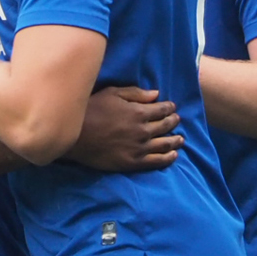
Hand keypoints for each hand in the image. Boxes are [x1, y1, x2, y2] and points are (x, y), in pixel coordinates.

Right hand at [67, 87, 182, 173]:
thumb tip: (156, 94)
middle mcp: (143, 130)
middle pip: (165, 126)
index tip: (172, 107)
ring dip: (175, 140)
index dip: (169, 108)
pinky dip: (168, 158)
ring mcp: (140, 148)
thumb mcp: (112, 93)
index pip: (162, 109)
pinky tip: (174, 155)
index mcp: (139, 112)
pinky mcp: (133, 162)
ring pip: (165, 144)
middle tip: (177, 120)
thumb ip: (135, 93)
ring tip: (181, 139)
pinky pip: (157, 161)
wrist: (76, 136)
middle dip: (173, 121)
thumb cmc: (91, 110)